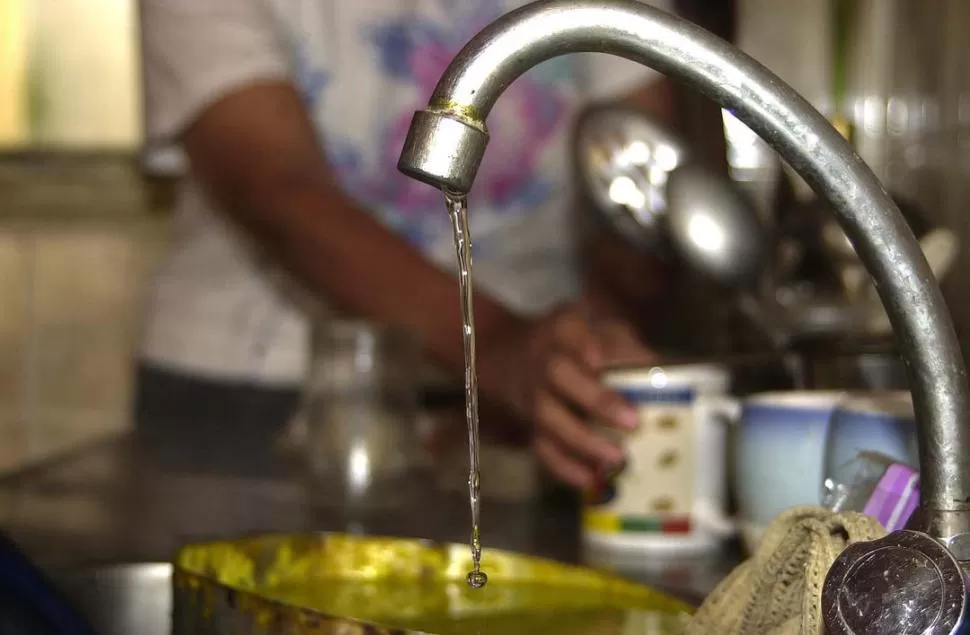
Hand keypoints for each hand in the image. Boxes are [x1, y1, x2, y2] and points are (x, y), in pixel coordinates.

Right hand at [478, 300, 655, 487]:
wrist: (513, 356)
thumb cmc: (576, 343)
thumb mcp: (601, 330)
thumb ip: (628, 348)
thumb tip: (663, 373)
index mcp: (563, 330)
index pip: (570, 332)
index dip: (583, 346)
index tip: (599, 360)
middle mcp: (543, 361)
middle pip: (559, 376)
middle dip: (595, 399)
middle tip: (632, 422)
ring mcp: (533, 395)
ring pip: (549, 417)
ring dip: (583, 440)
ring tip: (618, 458)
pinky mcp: (530, 425)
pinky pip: (541, 448)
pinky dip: (563, 466)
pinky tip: (589, 480)